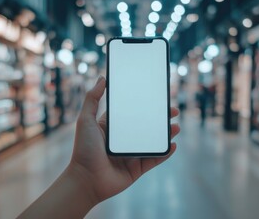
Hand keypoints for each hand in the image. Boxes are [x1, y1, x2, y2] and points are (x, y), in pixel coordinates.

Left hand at [68, 76, 179, 203]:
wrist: (86, 180)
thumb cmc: (83, 150)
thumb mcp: (85, 120)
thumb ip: (92, 99)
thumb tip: (102, 78)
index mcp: (114, 127)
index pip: (133, 112)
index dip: (145, 105)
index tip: (157, 97)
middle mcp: (124, 139)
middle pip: (147, 125)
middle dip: (161, 118)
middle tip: (173, 110)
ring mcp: (132, 154)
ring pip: (153, 141)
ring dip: (166, 134)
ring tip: (176, 127)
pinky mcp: (137, 168)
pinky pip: (155, 159)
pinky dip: (165, 153)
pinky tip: (172, 145)